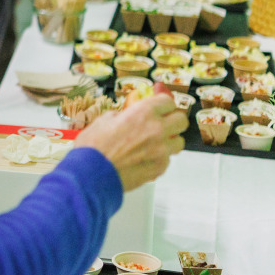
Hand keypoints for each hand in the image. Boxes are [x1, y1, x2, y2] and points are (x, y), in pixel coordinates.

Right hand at [72, 94, 187, 190]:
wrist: (92, 174)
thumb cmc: (94, 147)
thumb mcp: (104, 120)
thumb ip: (122, 115)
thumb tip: (127, 116)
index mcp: (143, 112)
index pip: (168, 101)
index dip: (163, 103)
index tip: (159, 106)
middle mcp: (157, 129)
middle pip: (181, 120)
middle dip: (173, 120)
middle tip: (162, 123)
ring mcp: (161, 150)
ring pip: (179, 142)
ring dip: (169, 140)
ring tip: (154, 144)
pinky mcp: (160, 167)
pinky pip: (167, 159)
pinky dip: (159, 158)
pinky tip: (144, 159)